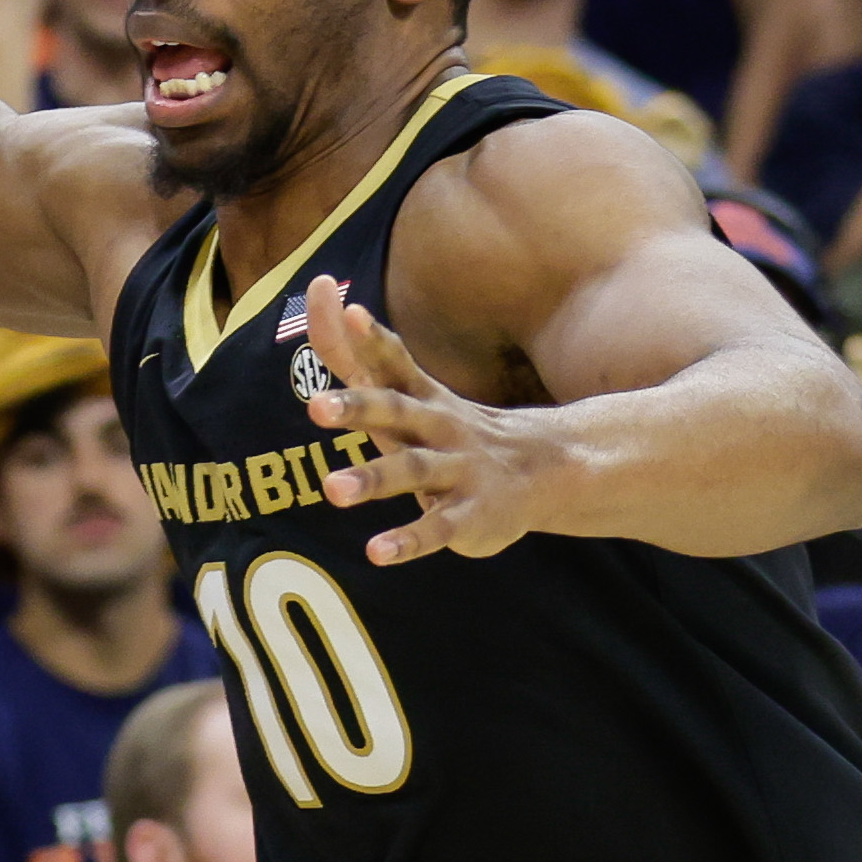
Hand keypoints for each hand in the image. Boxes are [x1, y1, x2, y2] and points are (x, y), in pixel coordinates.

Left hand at [305, 272, 576, 565]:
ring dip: (372, 478)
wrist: (546, 470)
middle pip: (397, 412)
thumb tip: (332, 309)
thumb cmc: (454, 432)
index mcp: (424, 400)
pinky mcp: (469, 516)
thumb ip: (368, 362)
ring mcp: (457, 472)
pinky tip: (376, 552)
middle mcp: (440, 429)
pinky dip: (407, 540)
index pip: (395, 363)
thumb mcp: (415, 397)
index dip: (373, 338)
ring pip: (412, 471)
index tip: (350, 311)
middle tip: (315, 407)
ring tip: (332, 489)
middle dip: (357, 408)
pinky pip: (436, 529)